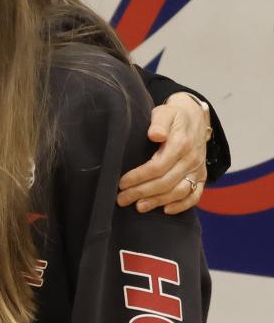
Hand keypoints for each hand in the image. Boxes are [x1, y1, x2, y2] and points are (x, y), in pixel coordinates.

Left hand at [118, 92, 208, 214]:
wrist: (195, 117)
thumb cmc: (172, 116)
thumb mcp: (164, 113)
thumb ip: (158, 123)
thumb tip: (155, 135)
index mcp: (180, 144)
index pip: (157, 167)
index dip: (138, 177)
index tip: (121, 183)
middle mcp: (191, 159)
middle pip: (165, 182)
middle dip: (142, 192)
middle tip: (122, 199)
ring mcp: (197, 169)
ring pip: (179, 191)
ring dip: (158, 201)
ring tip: (138, 207)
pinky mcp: (201, 176)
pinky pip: (195, 195)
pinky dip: (182, 205)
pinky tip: (165, 210)